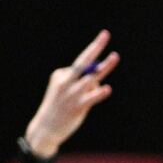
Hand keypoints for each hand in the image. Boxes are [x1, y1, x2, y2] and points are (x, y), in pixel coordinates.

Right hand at [22, 30, 119, 158]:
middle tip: (105, 34)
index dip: (94, 53)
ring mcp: (71, 94)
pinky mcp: (77, 107)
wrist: (46, 127)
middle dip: (95, 47)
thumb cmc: (59, 107)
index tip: (103, 37)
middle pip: (83, 61)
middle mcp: (65, 81)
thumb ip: (83, 84)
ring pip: (90, 78)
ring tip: (115, 56)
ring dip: (104, 67)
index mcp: (61, 75)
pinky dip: (98, 93)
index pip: (81, 64)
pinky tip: (106, 88)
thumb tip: (98, 78)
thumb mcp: (66, 92)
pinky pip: (91, 98)